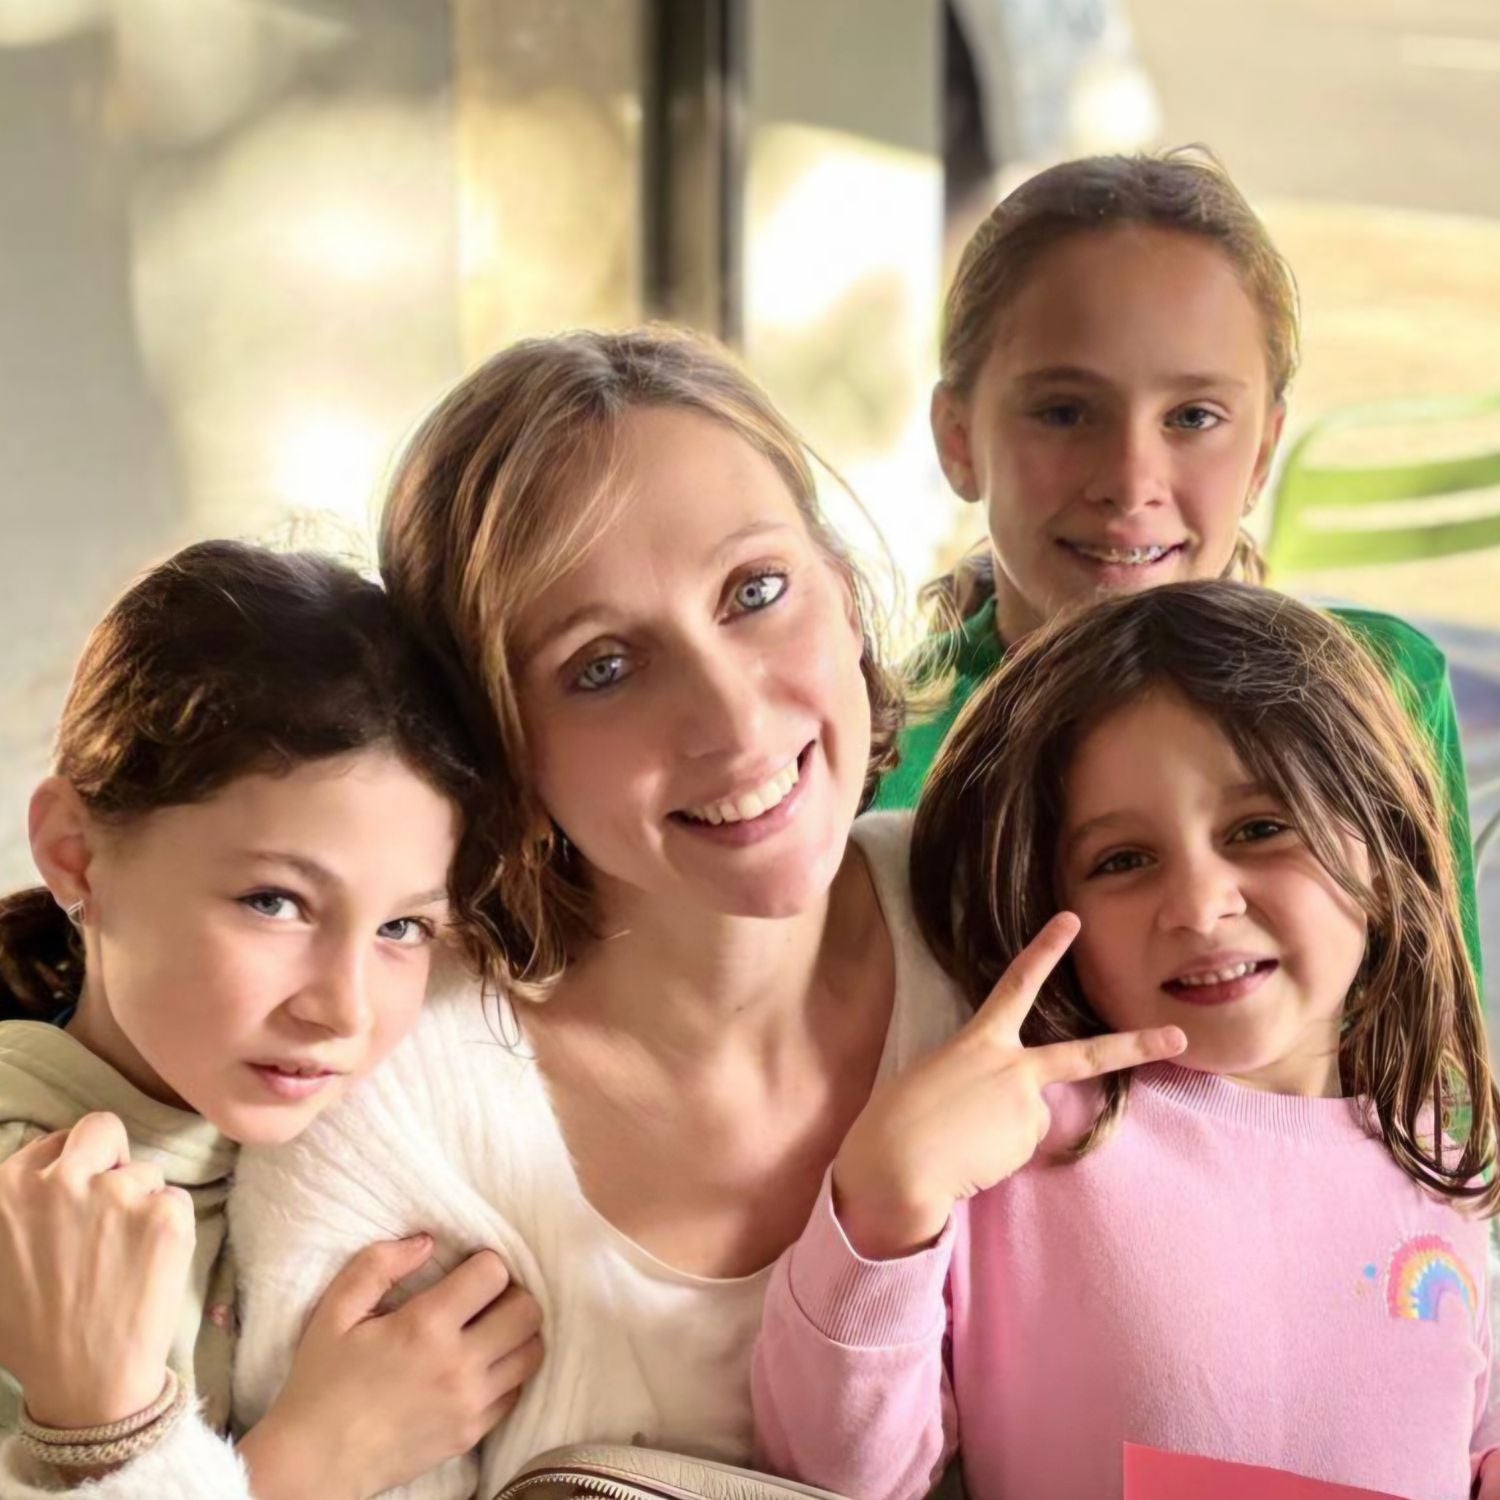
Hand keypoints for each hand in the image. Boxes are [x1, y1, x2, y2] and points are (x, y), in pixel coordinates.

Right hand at [0, 1112, 194, 1426]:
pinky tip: (148, 1266)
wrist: (83, 1384)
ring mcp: (115, 1193)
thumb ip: (14, 1208)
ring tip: (121, 1260)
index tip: (77, 1201)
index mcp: (8, 1188)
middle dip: (110, 1158)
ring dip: (139, 1204)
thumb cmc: (34, 1330)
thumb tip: (36, 1174)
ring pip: (143, 1171)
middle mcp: (60, 1181)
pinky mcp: (163, 1213)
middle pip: (102, 1129)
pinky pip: (176, 1200)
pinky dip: (169, 1227)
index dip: (73, 1170)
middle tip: (112, 1206)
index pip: (55, 1143)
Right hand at [240, 1238, 543, 1499]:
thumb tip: (426, 1242)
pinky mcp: (471, 1434)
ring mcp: (469, 1404)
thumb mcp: (335, 1312)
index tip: (468, 1270)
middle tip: (487, 1297)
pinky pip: (517, 1391)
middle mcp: (458, 1365)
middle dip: (512, 1294)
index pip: (494, 1274)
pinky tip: (483, 1366)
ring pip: (532, 1352)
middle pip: (527, 1310)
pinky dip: (510, 1373)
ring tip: (491, 1329)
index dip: (484, 1263)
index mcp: (425, 1326)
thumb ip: (378, 1265)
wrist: (316, 1463)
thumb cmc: (321, 1383)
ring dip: (518, 1333)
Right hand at [833, 913, 1185, 1257]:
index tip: (1071, 922)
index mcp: (978, 1040)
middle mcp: (1012, 1066)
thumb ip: (980, 1076)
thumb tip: (1011, 1103)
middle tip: (1178, 1038)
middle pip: (1087, 1055)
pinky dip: (998, 1154)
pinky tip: (971, 1157)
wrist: (896, 1163)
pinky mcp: (1028, 1141)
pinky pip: (1019, 1145)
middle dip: (1137, 1046)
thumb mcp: (937, 1076)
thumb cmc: (899, 1118)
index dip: (1045, 950)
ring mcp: (1026, 1105)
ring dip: (1001, 1130)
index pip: (1017, 984)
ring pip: (1029, 1116)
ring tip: (960, 1139)